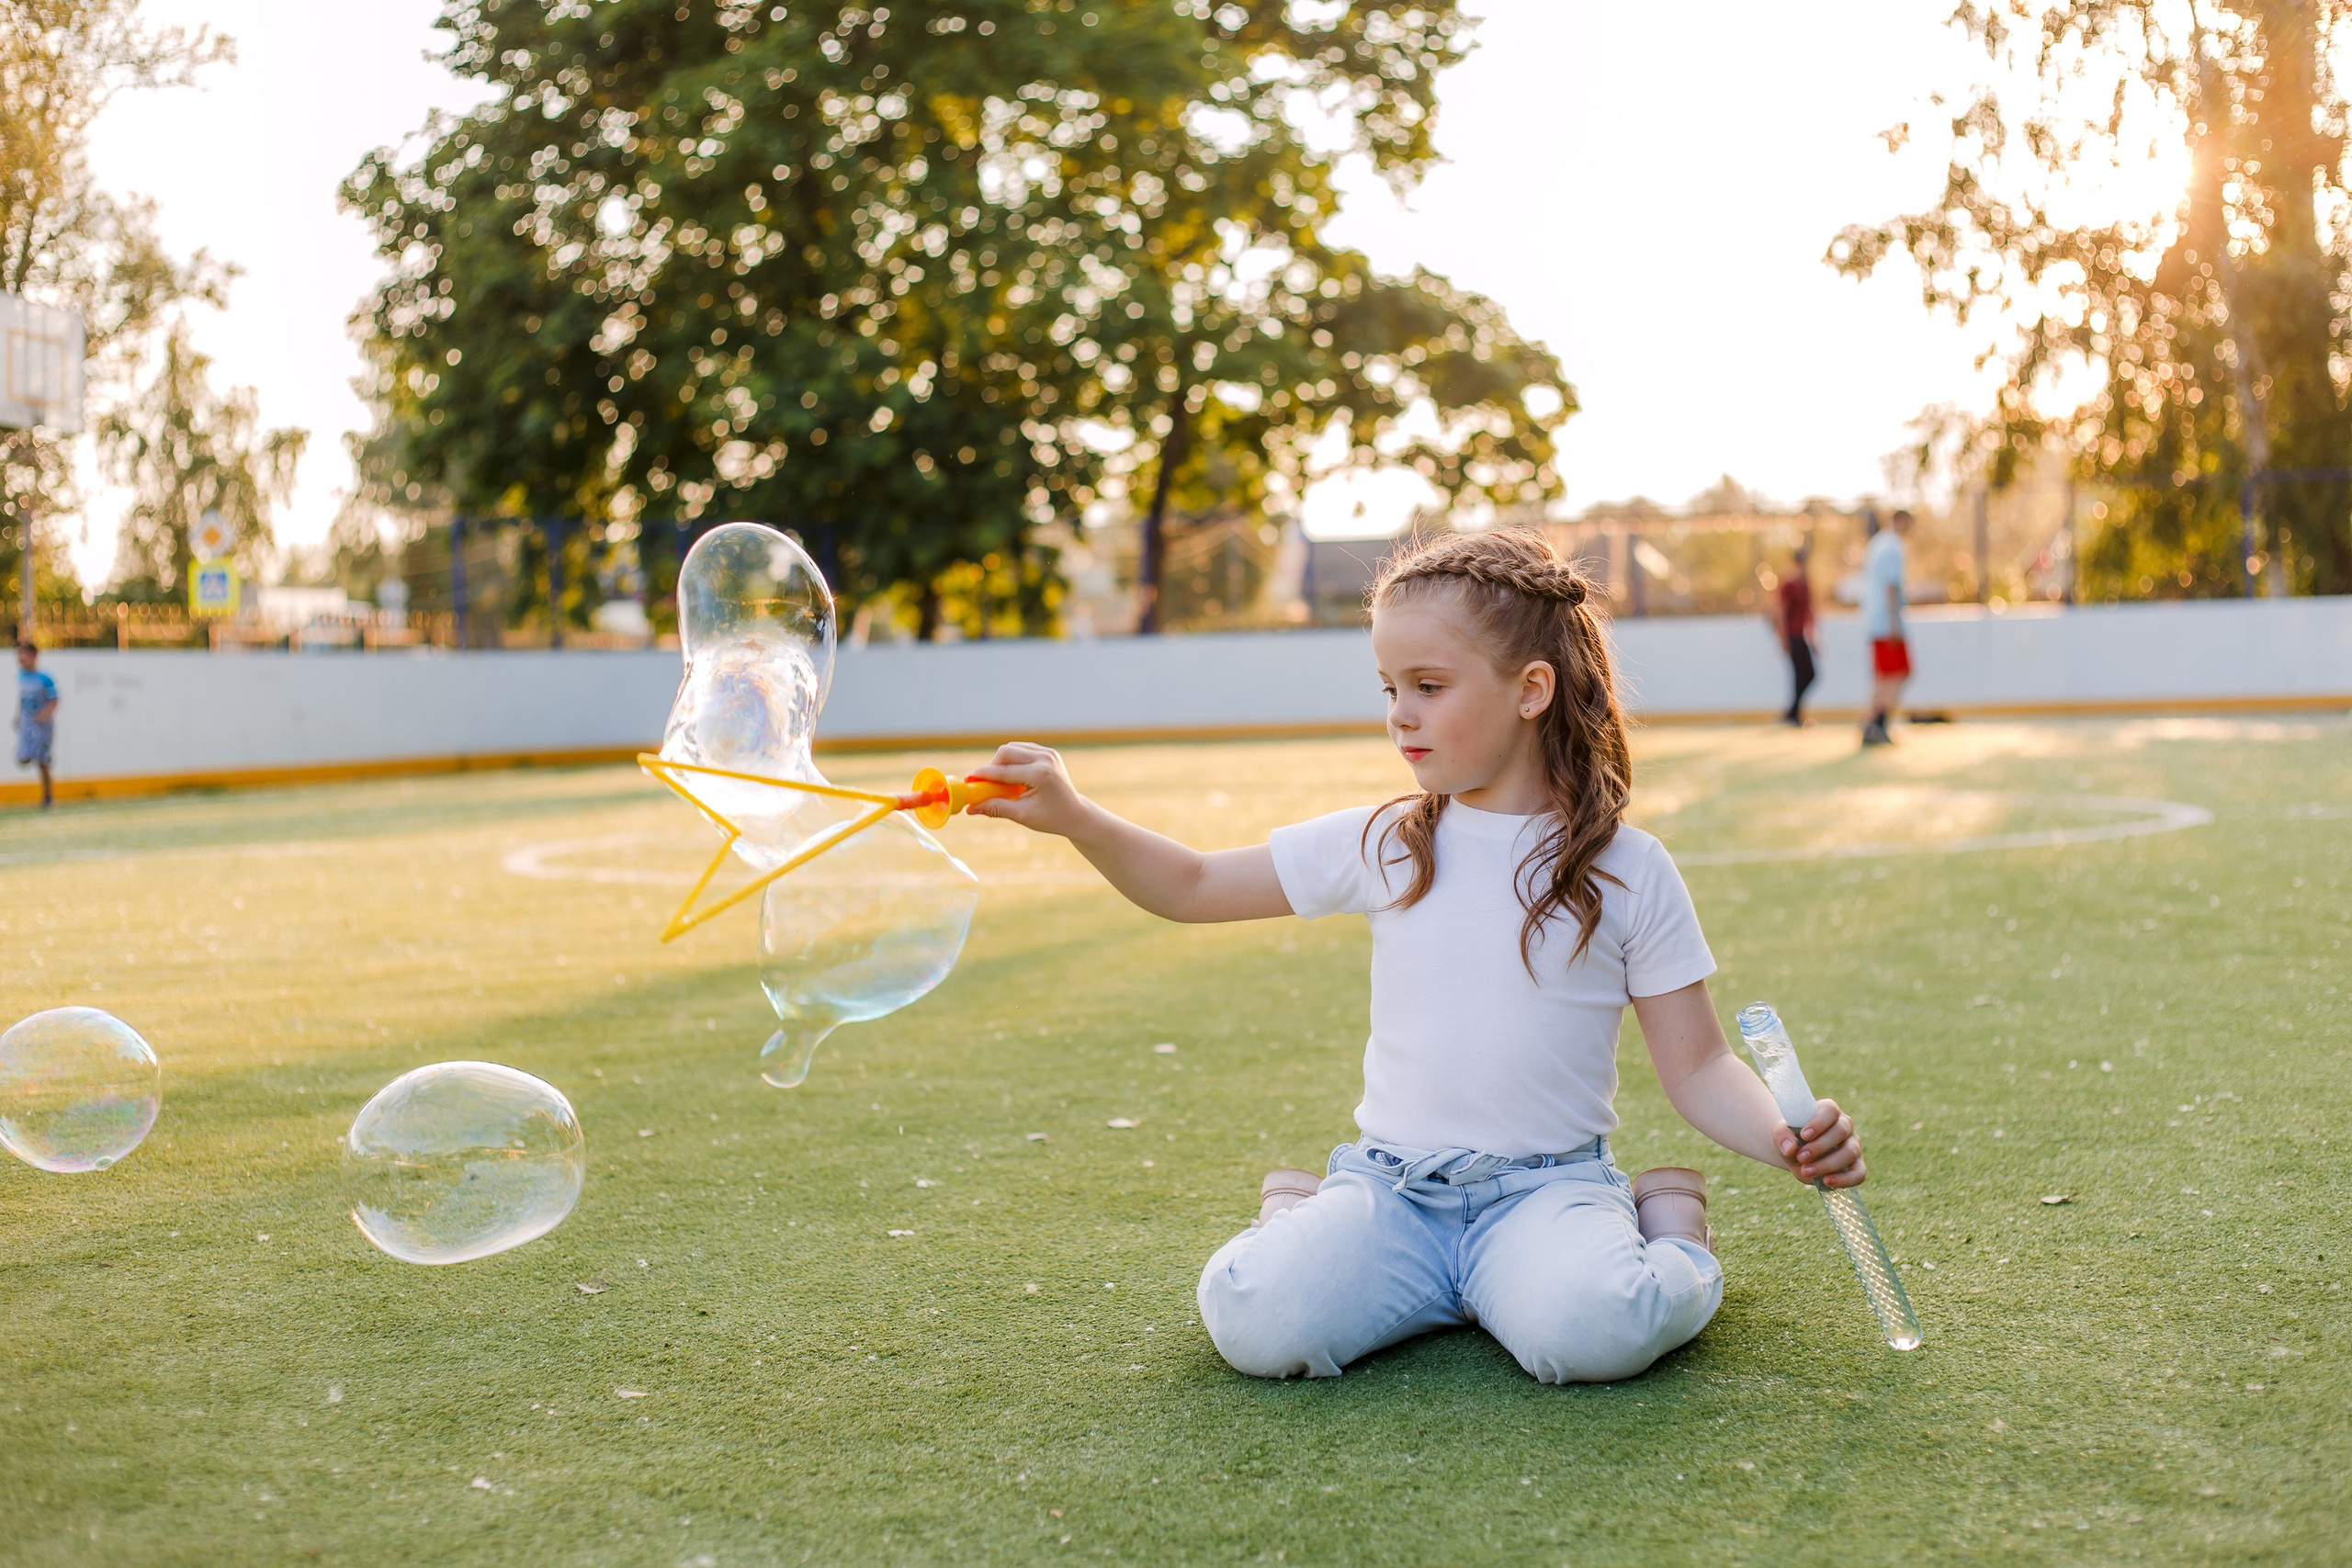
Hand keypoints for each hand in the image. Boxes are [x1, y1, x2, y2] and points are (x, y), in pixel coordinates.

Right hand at [965, 742, 1093, 837]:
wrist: (1075, 813)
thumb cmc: (1050, 818)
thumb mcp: (1022, 815)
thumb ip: (996, 808)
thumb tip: (970, 808)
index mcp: (1040, 775)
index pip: (1003, 771)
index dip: (982, 774)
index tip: (968, 779)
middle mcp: (1045, 759)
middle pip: (1006, 752)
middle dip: (992, 766)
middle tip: (986, 782)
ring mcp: (1048, 753)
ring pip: (1012, 747)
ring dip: (1001, 762)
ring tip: (1002, 782)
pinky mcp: (1049, 752)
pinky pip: (1022, 749)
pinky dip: (1013, 760)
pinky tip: (1013, 776)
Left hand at [1776, 1099, 1863, 1188]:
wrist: (1795, 1155)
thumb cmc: (1791, 1139)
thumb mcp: (1780, 1134)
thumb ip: (1782, 1136)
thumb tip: (1790, 1148)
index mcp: (1827, 1111)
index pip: (1830, 1111)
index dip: (1818, 1123)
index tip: (1803, 1135)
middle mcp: (1845, 1126)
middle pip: (1841, 1131)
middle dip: (1819, 1146)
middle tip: (1801, 1157)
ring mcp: (1853, 1145)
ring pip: (1850, 1152)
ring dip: (1828, 1164)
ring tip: (1806, 1171)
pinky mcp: (1856, 1165)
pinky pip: (1859, 1173)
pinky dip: (1845, 1179)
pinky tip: (1826, 1181)